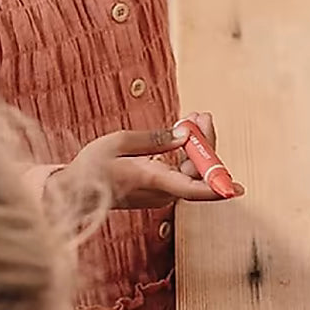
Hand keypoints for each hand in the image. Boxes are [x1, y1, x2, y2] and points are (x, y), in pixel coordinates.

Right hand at [53, 112, 243, 210]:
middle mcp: (160, 193)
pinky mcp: (157, 192)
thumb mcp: (119, 142)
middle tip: (201, 115)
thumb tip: (186, 134)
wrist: (73, 193)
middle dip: (205, 144)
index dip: (216, 187)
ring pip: (190, 172)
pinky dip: (184, 154)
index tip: (237, 188)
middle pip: (197, 173)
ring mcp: (160, 194)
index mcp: (151, 181)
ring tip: (194, 117)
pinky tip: (182, 134)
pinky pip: (180, 173)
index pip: (192, 188)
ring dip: (195, 146)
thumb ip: (156, 139)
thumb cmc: (91, 168)